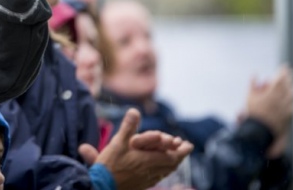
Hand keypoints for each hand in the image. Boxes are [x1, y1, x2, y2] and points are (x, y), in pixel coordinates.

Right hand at [78, 108, 193, 189]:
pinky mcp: (140, 185)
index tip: (189, 145)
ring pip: (165, 172)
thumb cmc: (110, 165)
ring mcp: (146, 180)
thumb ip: (128, 127)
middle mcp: (150, 172)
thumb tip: (135, 111)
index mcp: (148, 160)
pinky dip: (164, 171)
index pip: (172, 156)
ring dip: (173, 163)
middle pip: (171, 165)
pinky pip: (158, 178)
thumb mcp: (117, 143)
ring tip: (176, 158)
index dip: (182, 151)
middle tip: (186, 149)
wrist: (102, 186)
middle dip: (180, 156)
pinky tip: (160, 170)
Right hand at [246, 65, 292, 138]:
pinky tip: (292, 98)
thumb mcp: (249, 96)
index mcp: (273, 93)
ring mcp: (286, 107)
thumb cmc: (253, 113)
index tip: (284, 66)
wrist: (260, 130)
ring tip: (292, 83)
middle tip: (290, 72)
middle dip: (289, 77)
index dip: (283, 71)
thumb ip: (253, 84)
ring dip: (292, 87)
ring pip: (292, 94)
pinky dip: (292, 99)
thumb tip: (255, 74)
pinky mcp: (288, 115)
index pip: (281, 78)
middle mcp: (282, 99)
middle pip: (288, 85)